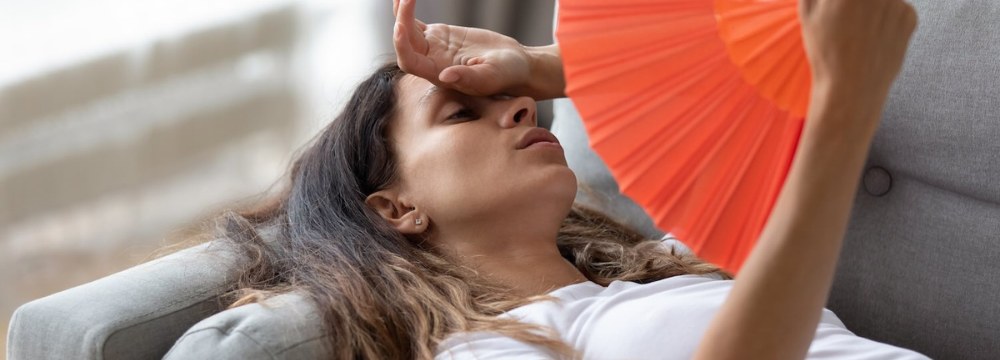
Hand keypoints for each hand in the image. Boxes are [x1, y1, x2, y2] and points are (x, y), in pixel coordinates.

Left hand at [393, 0, 532, 96]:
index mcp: (438, 74)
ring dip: (401, 13)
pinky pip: (416, 23)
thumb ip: (468, 78)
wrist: (513, 64)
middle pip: (405, 43)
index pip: (410, 62)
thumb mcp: (489, 76)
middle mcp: (430, 62)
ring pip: (408, 30)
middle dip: (401, 21)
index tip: (400, 26)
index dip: (401, 46)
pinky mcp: (438, 35)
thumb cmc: (505, 75)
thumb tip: (444, 77)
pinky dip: (408, 10)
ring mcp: (432, 47)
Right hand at [799, 0, 917, 126]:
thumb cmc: (824, 50)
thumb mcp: (808, 12)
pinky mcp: (911, 16)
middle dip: (857, 4)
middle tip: (849, 18)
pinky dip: (887, 16)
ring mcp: (897, 1)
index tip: (842, 4)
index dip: (843, 0)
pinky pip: (897, 6)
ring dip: (874, 4)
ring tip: (858, 28)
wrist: (852, 88)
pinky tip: (873, 37)